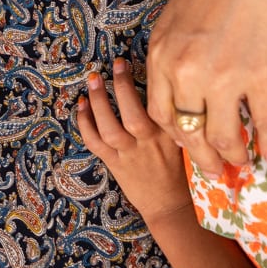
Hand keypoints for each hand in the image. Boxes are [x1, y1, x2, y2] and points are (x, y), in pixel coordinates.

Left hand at [76, 59, 193, 226]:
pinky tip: (81, 106)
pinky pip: (95, 142)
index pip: (162, 103)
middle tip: (115, 65)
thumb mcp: (185, 138)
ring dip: (99, 101)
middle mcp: (150, 142)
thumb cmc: (179, 168)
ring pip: (109, 127)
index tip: (136, 62)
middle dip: (122, 86)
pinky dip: (85, 122)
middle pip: (133, 113)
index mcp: (171, 133)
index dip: (151, 80)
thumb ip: (175, 117)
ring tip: (94, 80)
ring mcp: (130, 154)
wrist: (170, 205)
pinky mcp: (114, 164)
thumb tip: (164, 83)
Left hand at [146, 0, 266, 170]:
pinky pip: (265, 124)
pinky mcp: (261, 76)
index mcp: (161, 54)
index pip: (161, 115)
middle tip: (214, 171)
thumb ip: (173, 53)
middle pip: (189, 134)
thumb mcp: (177, 16)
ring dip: (234, 156)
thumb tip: (179, 87)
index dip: (177, 136)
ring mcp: (224, 77)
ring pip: (224, 137)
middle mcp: (187, 72)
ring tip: (244, 163)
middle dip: (202, 159)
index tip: (191, 142)